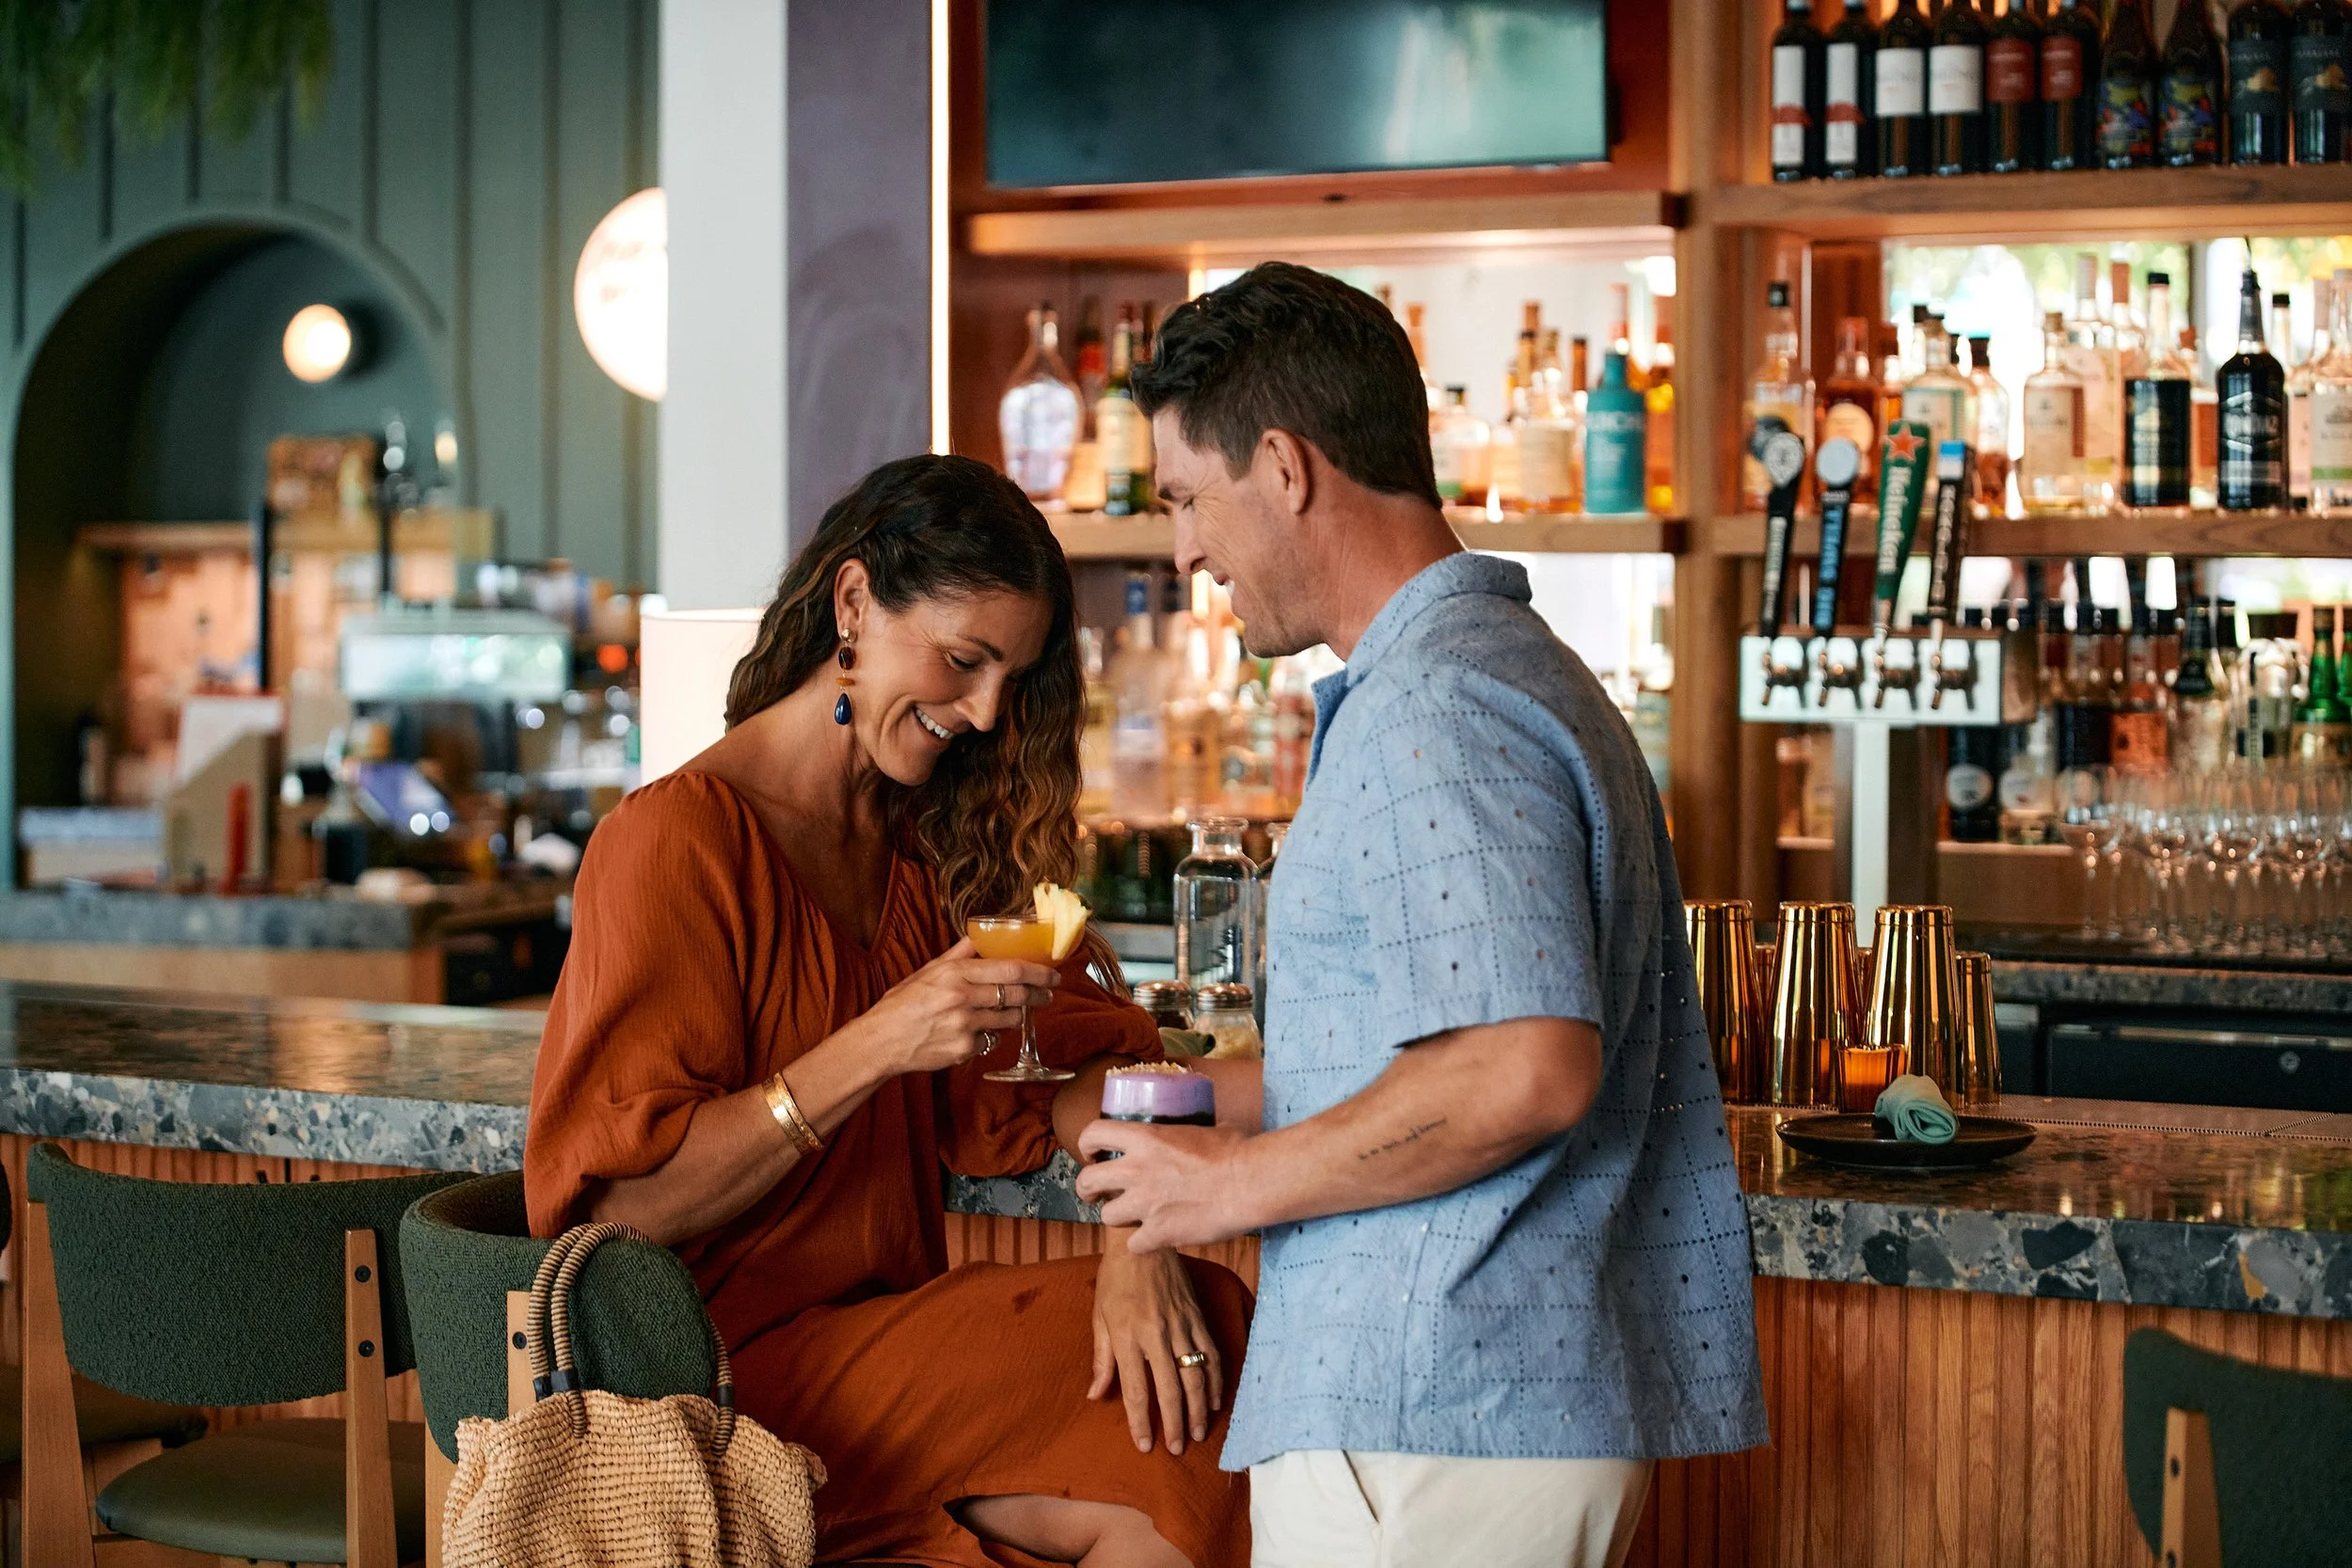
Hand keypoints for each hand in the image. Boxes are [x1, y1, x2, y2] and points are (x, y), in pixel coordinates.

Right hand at [857, 937, 1058, 1077]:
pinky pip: (990, 1041)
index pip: (1009, 968)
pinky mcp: (964, 1050)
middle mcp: (962, 997)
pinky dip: (989, 1035)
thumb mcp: (928, 971)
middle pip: (1017, 995)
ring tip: (1012, 1012)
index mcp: (955, 973)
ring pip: (1009, 1020)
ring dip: (1016, 1016)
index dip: (1037, 971)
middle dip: (1039, 995)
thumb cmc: (902, 1004)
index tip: (1053, 973)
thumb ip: (958, 954)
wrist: (880, 1041)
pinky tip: (976, 1031)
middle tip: (1048, 994)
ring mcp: (964, 1025)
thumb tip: (978, 934)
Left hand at [1075, 1122, 1251, 1252]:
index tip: (1093, 1154)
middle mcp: (1136, 1169)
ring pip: (1106, 1216)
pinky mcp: (1158, 1233)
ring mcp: (1145, 1203)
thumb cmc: (1237, 1151)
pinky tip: (1157, 1238)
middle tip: (1098, 1193)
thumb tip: (1213, 1131)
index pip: (1094, 1133)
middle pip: (1087, 1180)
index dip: (1087, 1145)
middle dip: (1088, 1188)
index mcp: (1146, 1137)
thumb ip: (1196, 1133)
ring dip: (1118, 1217)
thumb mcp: (1210, 1128)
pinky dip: (1144, 1243)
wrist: (1250, 1182)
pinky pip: (1134, 1245)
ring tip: (1133, 1217)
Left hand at [1089, 1238, 1222, 1455]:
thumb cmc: (1115, 1279)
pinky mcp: (1198, 1317)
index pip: (1135, 1389)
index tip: (1146, 1445)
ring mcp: (1182, 1325)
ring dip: (1199, 1409)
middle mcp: (1157, 1334)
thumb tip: (1096, 1395)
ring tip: (1199, 1433)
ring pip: (1196, 1375)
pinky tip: (1216, 1400)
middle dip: (1175, 1424)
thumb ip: (1101, 1359)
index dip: (1141, 1421)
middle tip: (1178, 1448)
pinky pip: (1212, 1353)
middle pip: (1171, 1389)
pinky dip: (1217, 1380)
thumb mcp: (1099, 1316)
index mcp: (1128, 1335)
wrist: (1143, 1240)